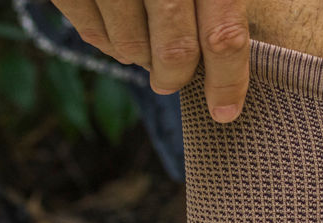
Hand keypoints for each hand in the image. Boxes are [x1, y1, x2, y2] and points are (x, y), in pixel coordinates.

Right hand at [50, 0, 249, 122]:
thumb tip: (229, 55)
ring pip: (131, 49)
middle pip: (175, 52)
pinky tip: (117, 25)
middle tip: (173, 84)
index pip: (224, 36)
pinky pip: (93, 34)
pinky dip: (108, 42)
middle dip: (177, 79)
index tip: (224, 112)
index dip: (228, 82)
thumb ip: (222, 2)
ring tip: (144, 42)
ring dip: (142, 58)